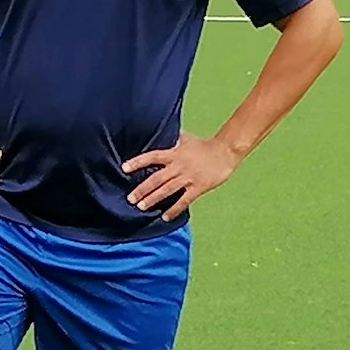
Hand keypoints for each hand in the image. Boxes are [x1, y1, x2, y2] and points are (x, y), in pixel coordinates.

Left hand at [122, 132, 242, 219]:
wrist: (225, 152)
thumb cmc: (204, 145)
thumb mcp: (186, 138)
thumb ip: (172, 139)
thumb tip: (159, 132)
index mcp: (174, 153)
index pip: (152, 157)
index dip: (138, 162)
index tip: (124, 168)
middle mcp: (179, 165)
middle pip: (156, 179)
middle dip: (142, 189)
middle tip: (131, 198)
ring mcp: (189, 177)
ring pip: (167, 190)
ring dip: (153, 199)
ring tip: (141, 207)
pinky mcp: (198, 187)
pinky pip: (184, 200)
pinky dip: (174, 209)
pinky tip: (165, 217)